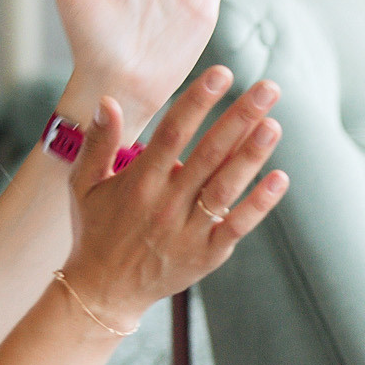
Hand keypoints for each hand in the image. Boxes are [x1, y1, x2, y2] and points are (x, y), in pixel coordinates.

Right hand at [55, 68, 285, 330]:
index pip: (173, 133)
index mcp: (138, 181)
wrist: (103, 291)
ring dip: (252, 155)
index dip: (198, 101)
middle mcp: (166, 203)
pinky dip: (259, 204)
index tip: (222, 73)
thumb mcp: (84, 184)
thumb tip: (107, 99)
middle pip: (208, 153)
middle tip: (269, 88)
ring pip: (225, 187)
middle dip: (240, 117)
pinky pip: (237, 226)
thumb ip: (98, 142)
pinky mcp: (207, 253)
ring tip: (274, 124)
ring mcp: (188, 230)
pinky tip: (280, 178)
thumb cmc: (96, 230)